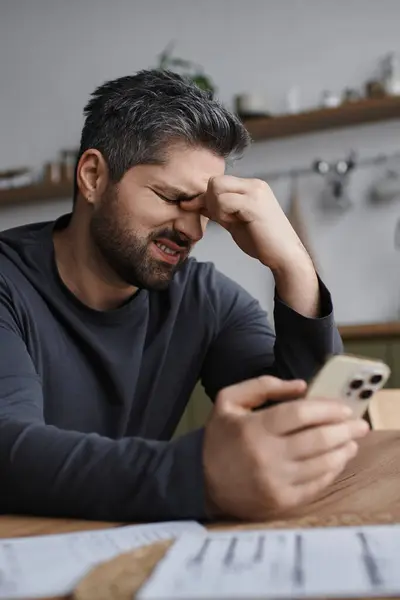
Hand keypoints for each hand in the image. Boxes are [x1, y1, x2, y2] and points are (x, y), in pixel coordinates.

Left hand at [186, 175, 319, 316]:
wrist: (284, 255)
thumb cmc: (262, 241)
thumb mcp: (234, 222)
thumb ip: (218, 211)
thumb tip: (197, 204)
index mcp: (251, 187)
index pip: (218, 181)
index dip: (205, 197)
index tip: (200, 211)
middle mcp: (254, 184)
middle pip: (215, 181)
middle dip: (209, 201)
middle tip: (221, 219)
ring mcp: (255, 192)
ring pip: (217, 188)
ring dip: (216, 208)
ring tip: (229, 221)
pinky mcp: (253, 204)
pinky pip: (224, 201)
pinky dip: (222, 212)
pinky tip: (233, 222)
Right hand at [203, 376, 368, 520]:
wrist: (200, 480)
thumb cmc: (218, 437)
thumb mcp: (229, 400)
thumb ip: (262, 385)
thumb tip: (301, 386)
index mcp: (253, 428)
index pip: (301, 414)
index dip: (327, 408)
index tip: (343, 407)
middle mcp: (266, 456)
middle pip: (318, 438)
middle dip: (345, 429)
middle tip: (359, 424)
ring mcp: (275, 482)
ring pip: (322, 463)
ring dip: (343, 450)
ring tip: (352, 441)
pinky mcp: (281, 502)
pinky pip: (316, 485)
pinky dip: (332, 471)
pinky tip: (337, 460)